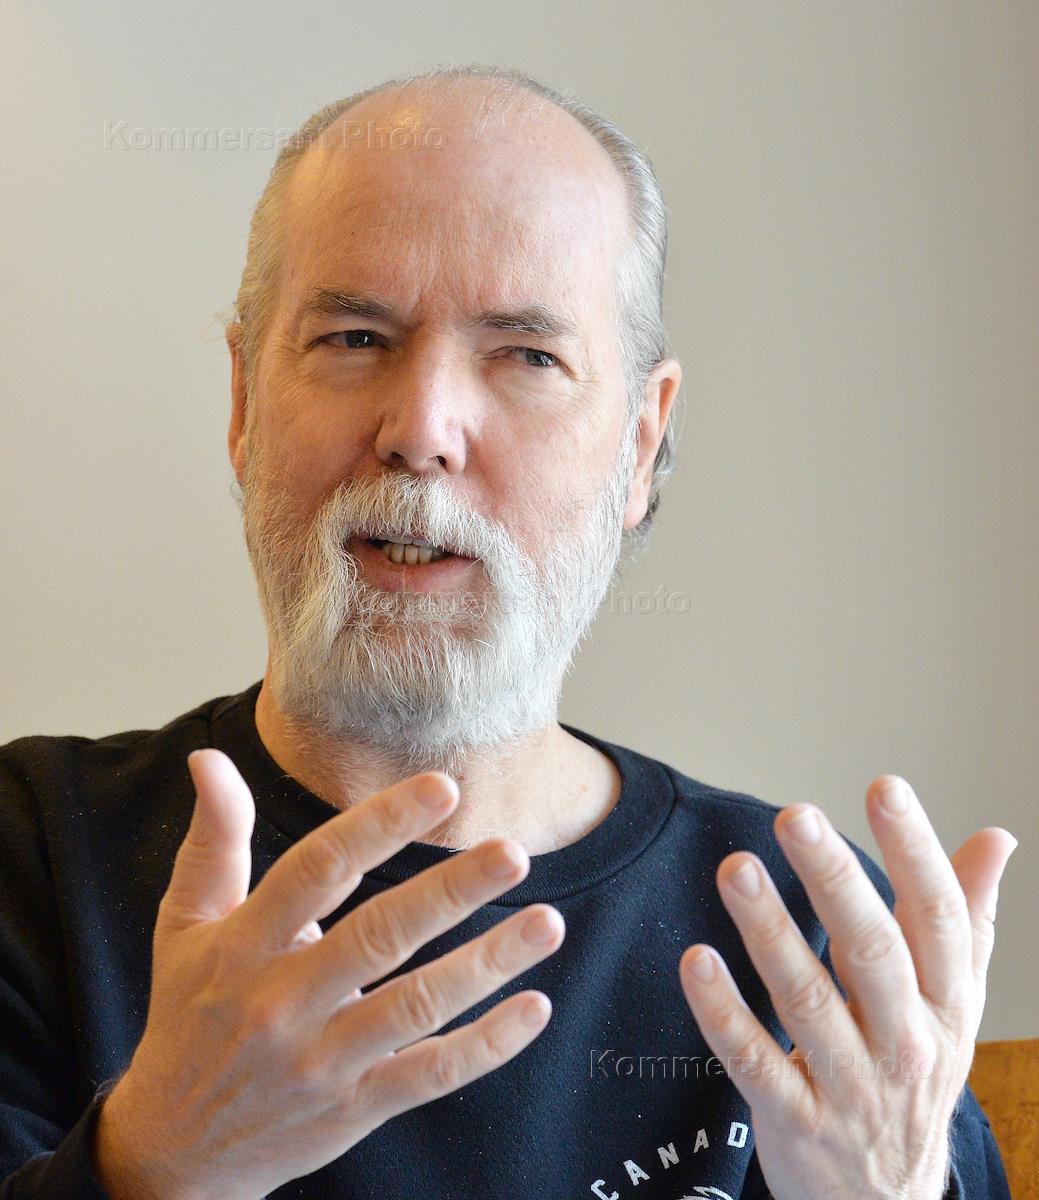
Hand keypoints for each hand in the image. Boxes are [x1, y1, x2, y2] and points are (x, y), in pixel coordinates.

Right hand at [93, 749, 563, 1199]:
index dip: (380, 826)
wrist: (173, 1151)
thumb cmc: (188, 1016)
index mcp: (244, 944)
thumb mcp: (185, 924)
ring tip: (546, 922)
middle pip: (378, 937)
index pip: (317, 870)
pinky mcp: (353, 1108)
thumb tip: (209, 758)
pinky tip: (534, 1007)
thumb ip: (214, 839)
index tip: (441, 787)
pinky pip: (429, 1076)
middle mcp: (284, 1001)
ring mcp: (322, 1060)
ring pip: (417, 1007)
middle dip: (450, 892)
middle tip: (513, 853)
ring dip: (487, 964)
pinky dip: (486, 1046)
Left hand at [678, 775, 1016, 1199]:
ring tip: (735, 869)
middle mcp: (906, 1043)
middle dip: (835, 880)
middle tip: (796, 816)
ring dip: (770, 933)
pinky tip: (696, 960)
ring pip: (808, 1003)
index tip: (885, 787)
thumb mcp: (955, 1004)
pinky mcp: (795, 1121)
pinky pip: (757, 1063)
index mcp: (947, 1004)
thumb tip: (998, 838)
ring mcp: (850, 1086)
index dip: (915, 851)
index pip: (937, 919)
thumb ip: (965, 919)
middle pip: (873, 953)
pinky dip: (726, 1014)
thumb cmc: (915, 1075)